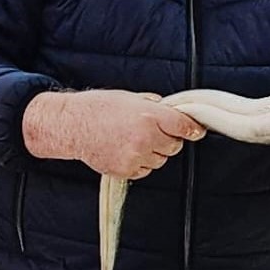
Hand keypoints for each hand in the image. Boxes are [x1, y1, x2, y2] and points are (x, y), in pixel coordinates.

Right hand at [25, 89, 203, 180]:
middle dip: (167, 139)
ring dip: (153, 153)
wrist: (72, 125)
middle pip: (174, 146)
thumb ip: (154, 107)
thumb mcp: (130, 98)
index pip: (184, 126)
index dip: (192, 129)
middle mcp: (146, 137)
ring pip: (160, 160)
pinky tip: (124, 150)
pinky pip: (144, 170)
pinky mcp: (126, 170)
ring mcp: (136, 156)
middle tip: (151, 132)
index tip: (196, 131)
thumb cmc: (98, 108)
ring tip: (131, 141)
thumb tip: (172, 112)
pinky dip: (139, 163)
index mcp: (150, 116)